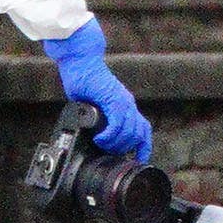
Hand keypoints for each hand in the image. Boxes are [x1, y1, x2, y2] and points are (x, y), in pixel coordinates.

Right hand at [38, 19, 150, 159]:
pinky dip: (110, 135)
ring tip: (101, 144)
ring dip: (115, 144)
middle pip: (139, 134)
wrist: (80, 61)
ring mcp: (122, 101)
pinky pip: (118, 123)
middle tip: (108, 151)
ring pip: (130, 132)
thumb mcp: (94, 106)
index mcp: (126, 106)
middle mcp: (128, 104)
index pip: (143, 130)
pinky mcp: (112, 98)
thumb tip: (94, 136)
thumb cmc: (83, 81)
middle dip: (124, 148)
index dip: (143, 148)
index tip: (135, 161)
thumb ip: (99, 119)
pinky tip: (99, 139)